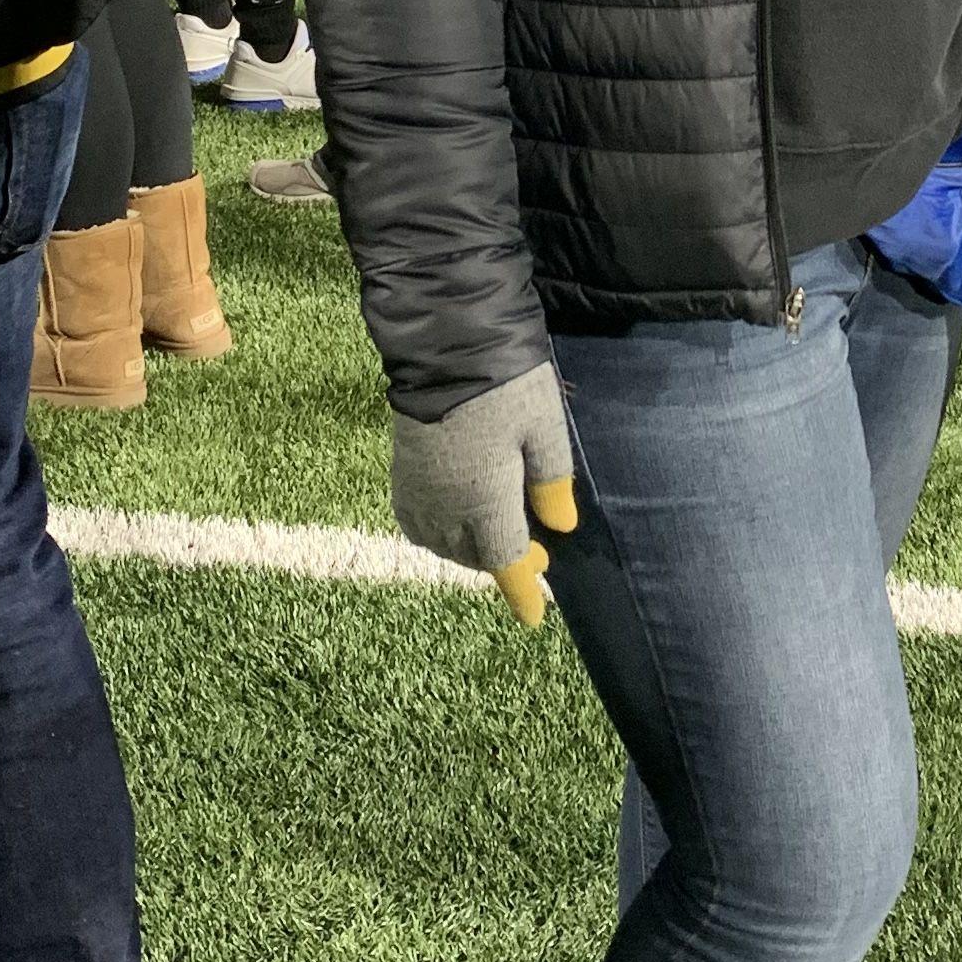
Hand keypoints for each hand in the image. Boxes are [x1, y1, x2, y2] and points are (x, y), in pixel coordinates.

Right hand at [390, 367, 582, 624]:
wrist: (441, 345)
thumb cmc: (504, 382)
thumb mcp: (545, 426)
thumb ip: (553, 481)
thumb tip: (561, 529)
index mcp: (484, 500)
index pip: (505, 563)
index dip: (522, 592)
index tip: (534, 617)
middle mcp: (445, 505)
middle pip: (474, 556)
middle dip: (504, 562)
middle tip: (537, 553)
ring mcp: (417, 490)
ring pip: (442, 544)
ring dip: (471, 550)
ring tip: (497, 533)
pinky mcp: (401, 471)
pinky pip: (416, 523)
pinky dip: (437, 533)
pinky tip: (455, 519)